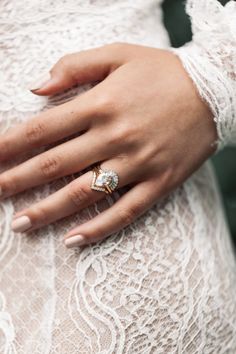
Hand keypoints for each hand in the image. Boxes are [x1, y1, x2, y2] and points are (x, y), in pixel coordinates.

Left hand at [0, 43, 216, 247]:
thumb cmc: (162, 71)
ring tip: (19, 224)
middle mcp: (115, 136)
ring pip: (84, 193)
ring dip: (48, 210)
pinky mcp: (159, 181)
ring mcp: (138, 163)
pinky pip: (126, 211)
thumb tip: (36, 89)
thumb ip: (74, 68)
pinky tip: (73, 240)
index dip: (9, 146)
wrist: (213, 90)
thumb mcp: (118, 54)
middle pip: (55, 164)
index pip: (42, 130)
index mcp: (101, 104)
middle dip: (17, 180)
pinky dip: (99, 227)